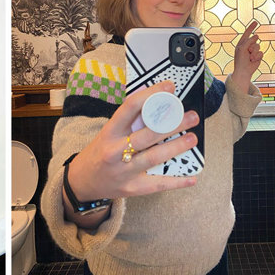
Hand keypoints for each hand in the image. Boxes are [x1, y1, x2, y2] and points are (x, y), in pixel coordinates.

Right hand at [66, 81, 199, 209]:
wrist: (82, 181)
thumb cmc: (99, 153)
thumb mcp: (108, 133)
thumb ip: (128, 120)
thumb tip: (151, 98)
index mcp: (109, 132)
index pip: (130, 107)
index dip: (151, 95)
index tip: (169, 87)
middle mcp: (115, 150)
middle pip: (147, 134)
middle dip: (172, 124)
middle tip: (191, 116)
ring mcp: (123, 171)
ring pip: (154, 157)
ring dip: (176, 147)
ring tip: (192, 138)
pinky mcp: (132, 188)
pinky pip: (157, 184)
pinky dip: (176, 181)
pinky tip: (191, 177)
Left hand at [230, 21, 263, 91]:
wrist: (244, 70)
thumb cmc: (240, 60)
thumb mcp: (242, 48)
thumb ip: (249, 41)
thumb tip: (257, 35)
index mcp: (241, 43)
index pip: (247, 33)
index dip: (251, 27)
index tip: (256, 22)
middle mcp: (247, 46)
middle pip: (254, 40)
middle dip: (252, 46)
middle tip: (248, 52)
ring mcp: (253, 51)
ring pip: (258, 46)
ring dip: (254, 53)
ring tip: (250, 58)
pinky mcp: (258, 56)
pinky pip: (261, 52)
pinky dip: (257, 57)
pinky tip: (253, 60)